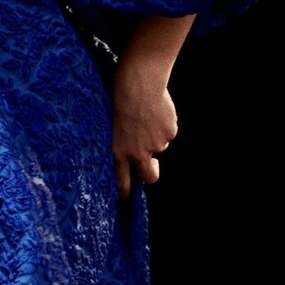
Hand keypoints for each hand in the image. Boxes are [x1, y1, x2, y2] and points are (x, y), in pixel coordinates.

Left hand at [110, 57, 178, 198]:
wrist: (138, 83)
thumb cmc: (121, 98)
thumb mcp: (115, 124)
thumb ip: (125, 141)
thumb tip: (136, 150)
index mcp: (119, 151)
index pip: (122, 179)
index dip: (125, 192)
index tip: (125, 201)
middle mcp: (138, 152)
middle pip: (150, 176)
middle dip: (153, 173)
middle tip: (153, 164)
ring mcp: (156, 144)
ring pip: (160, 145)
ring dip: (155, 135)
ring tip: (147, 115)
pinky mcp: (169, 132)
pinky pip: (168, 131)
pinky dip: (165, 123)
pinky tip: (157, 109)